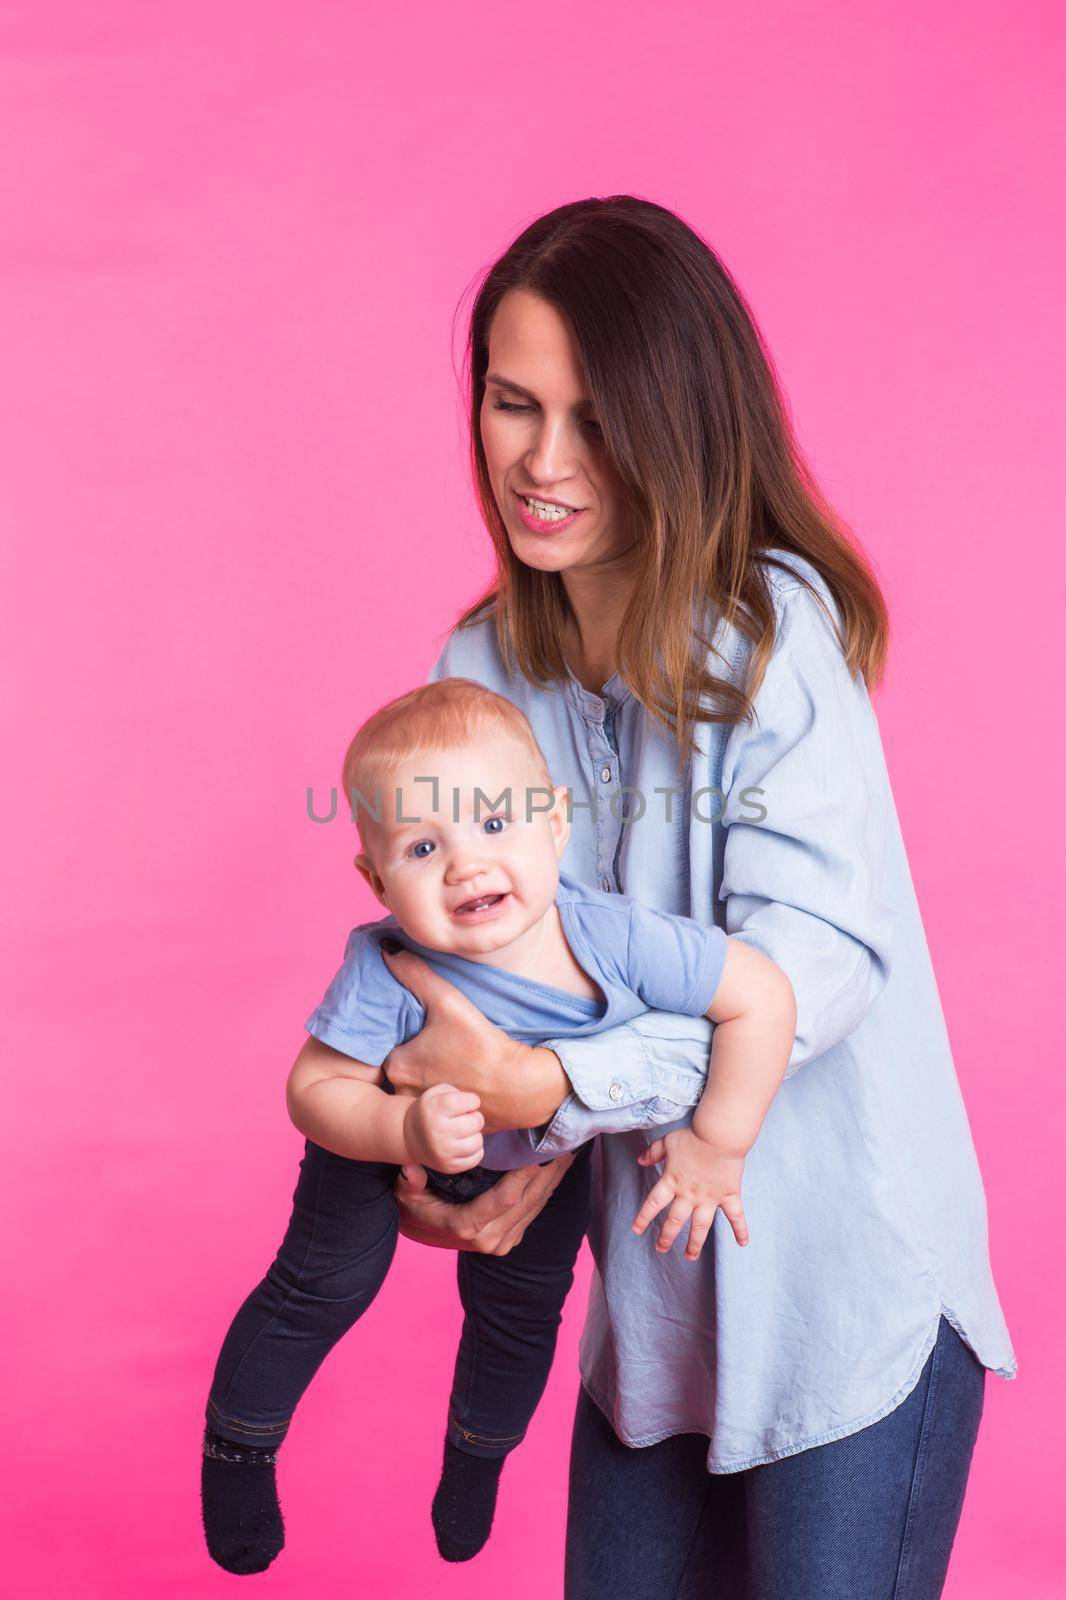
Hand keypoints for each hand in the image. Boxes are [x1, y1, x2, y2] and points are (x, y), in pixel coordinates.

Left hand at [380, 945, 569, 1130]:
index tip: (422, 1025)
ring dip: (432, 1074)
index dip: (405, 1031)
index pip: (389, 1043)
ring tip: (454, 1058)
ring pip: (421, 1085)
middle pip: (404, 1065)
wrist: (522, 1087)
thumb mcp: (447, 1001)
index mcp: (397, 1066)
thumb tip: (385, 948)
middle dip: (418, 1053)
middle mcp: (404, 1094)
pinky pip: (439, 1104)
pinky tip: (465, 1078)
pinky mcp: (448, 1125)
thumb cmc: (482, 1045)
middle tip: (440, 1040)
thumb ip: (415, 974)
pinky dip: (448, 1091)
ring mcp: (427, 1113)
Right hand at [393, 1152, 575, 1254]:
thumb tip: (411, 1170)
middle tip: (563, 1144)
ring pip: (536, 1207)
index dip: (526, 1174)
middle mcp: (489, 1239)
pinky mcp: (510, 1240)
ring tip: (567, 1152)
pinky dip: (547, 1190)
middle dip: (547, 1172)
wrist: (422, 1231)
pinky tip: (557, 1169)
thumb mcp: (408, 1193)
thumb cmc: (417, 1206)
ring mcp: (502, 1243)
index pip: (506, 1198)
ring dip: (553, 1179)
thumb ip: (410, 1182)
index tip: (539, 1150)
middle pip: (529, 1201)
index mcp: (468, 1226)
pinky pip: (534, 1213)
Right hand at [402, 1084, 484, 1172]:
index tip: (465, 1103)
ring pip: (478, 1141)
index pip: (469, 1102)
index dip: (472, 1101)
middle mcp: (438, 1132)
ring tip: (463, 1132)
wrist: (409, 1137)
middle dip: (474, 1117)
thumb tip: (474, 1106)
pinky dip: (474, 1150)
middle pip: (477, 1122)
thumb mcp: (436, 1093)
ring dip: (474, 1134)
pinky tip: (462, 1144)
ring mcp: (444, 1152)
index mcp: (434, 1109)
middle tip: (463, 1118)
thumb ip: (456, 1093)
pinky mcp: (450, 1167)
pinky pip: (477, 1157)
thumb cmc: (429, 1111)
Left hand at [632, 1128, 748, 1258]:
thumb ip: (653, 1152)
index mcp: (672, 1181)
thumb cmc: (693, 1137)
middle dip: (667, 1237)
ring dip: (694, 1243)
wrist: (719, 1135)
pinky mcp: (729, 1195)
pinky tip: (743, 1243)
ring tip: (689, 1256)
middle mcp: (689, 1194)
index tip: (637, 1230)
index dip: (644, 1217)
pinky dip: (741, 1229)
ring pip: (700, 1227)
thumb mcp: (668, 1142)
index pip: (653, 1203)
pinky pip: (735, 1216)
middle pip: (674, 1221)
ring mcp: (710, 1198)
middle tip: (661, 1248)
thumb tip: (640, 1160)